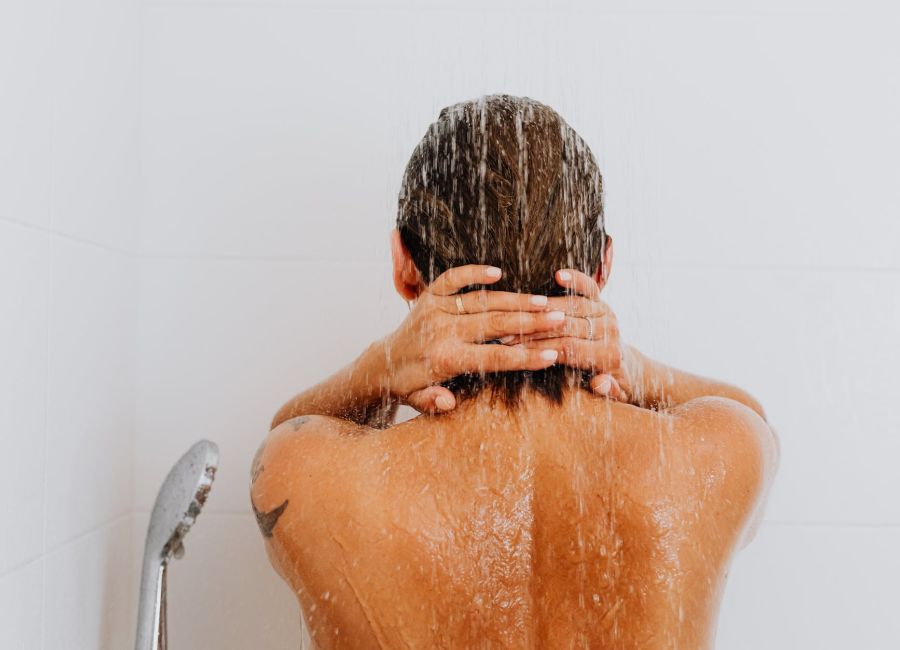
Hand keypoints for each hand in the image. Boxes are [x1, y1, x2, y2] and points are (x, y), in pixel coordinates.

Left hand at [379, 265, 566, 412]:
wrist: (382, 362)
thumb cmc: (411, 385)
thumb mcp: (420, 402)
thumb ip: (435, 403)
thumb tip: (449, 403)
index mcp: (445, 359)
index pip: (494, 358)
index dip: (525, 357)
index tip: (552, 354)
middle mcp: (442, 331)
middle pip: (495, 325)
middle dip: (530, 322)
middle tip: (560, 318)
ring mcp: (436, 310)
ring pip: (483, 301)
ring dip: (515, 300)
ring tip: (544, 300)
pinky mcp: (429, 295)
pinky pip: (453, 278)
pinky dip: (473, 272)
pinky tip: (498, 272)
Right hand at [504, 269, 634, 401]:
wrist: (626, 369)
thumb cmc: (609, 385)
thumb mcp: (611, 394)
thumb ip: (607, 390)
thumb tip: (601, 383)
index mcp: (608, 356)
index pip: (568, 349)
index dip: (539, 348)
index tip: (514, 350)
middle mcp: (609, 332)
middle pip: (566, 326)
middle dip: (534, 329)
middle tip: (506, 332)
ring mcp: (606, 314)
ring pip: (572, 306)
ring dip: (542, 309)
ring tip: (516, 312)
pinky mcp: (601, 302)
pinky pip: (588, 288)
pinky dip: (575, 280)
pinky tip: (558, 275)